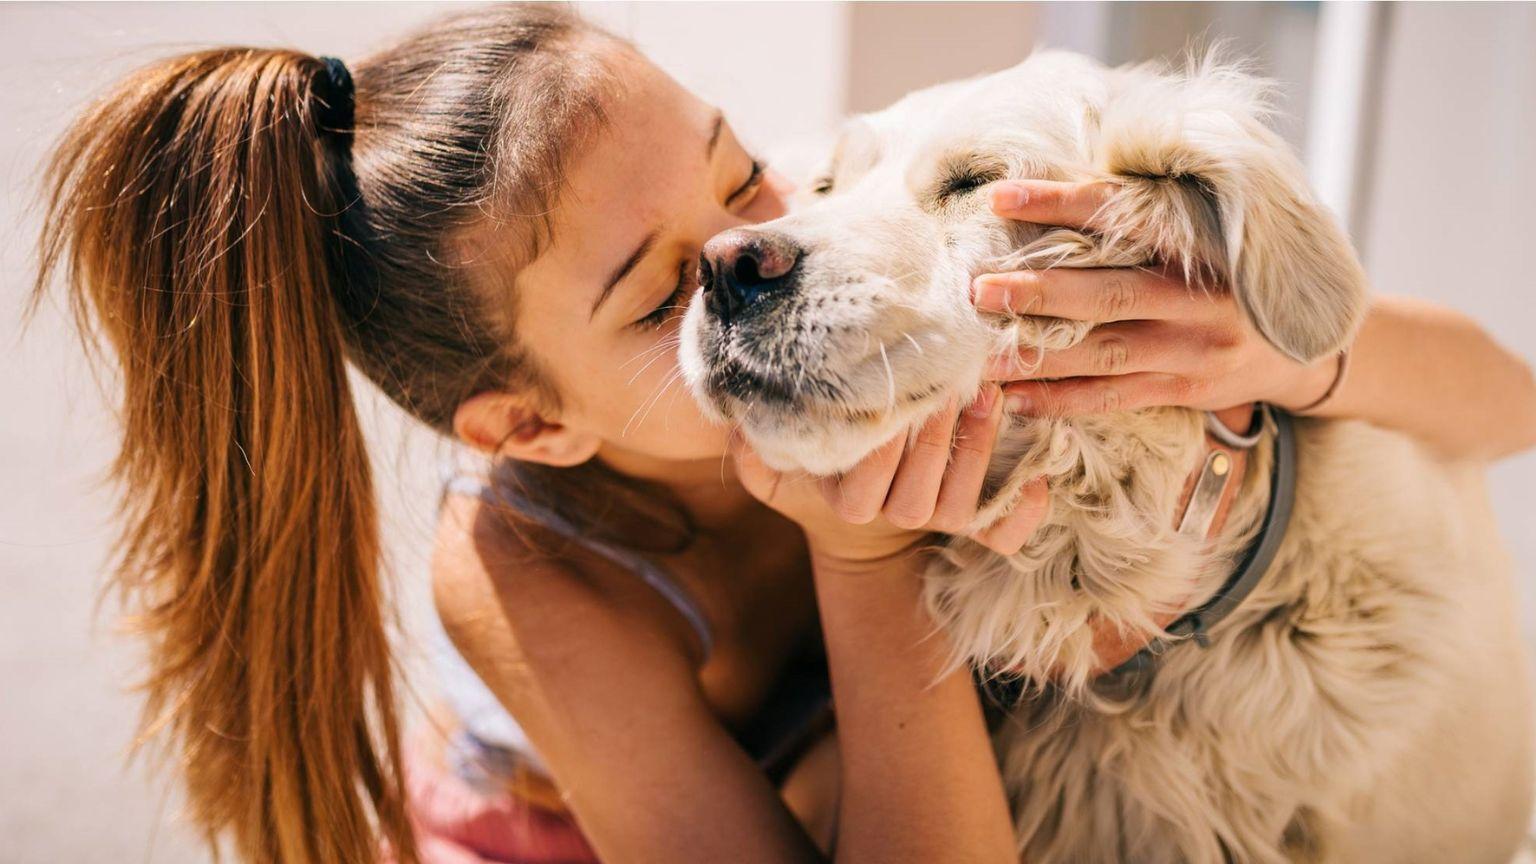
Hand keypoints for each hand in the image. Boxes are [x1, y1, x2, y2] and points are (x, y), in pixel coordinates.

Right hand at [729, 385, 1047, 563]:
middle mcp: (893, 515)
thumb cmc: (821, 467)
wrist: (862, 516)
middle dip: (935, 439)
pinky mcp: (973, 523)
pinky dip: (1022, 515)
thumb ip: (753, 447)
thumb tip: (734, 415)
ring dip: (977, 453)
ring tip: (990, 397)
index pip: (863, 484)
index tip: (894, 400)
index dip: (882, 447)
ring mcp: (935, 520)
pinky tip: (1040, 479)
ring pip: (958, 505)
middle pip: (916, 495)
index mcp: (848, 502)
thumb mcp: (776, 464)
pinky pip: (1002, 536)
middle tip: (951, 383)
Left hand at [975, 179, 1339, 415]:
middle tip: (978, 289)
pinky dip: (1061, 400)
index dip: (1061, 204)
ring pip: (1104, 353)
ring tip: (979, 357)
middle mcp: (1199, 298)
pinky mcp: (1186, 391)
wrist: (1313, 345)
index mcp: (1202, 244)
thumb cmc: (1236, 273)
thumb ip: (1152, 216)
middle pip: (1106, 294)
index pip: (1123, 216)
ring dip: (1037, 356)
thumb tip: (1061, 184)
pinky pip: (1113, 398)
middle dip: (1037, 293)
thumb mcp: (1212, 232)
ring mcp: (1193, 349)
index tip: (1000, 196)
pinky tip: (1014, 399)